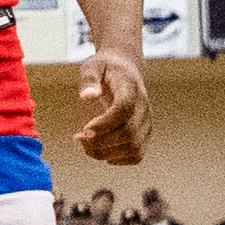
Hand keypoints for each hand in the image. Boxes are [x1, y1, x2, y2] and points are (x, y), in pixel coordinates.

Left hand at [73, 49, 146, 167]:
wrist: (125, 69)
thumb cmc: (105, 68)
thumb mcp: (92, 65)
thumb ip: (89, 79)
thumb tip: (86, 96)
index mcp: (130, 87)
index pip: (124, 109)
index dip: (104, 124)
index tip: (84, 129)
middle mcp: (143, 106)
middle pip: (128, 133)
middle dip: (100, 142)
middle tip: (78, 138)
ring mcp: (146, 122)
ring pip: (133, 148)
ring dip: (106, 153)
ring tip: (85, 145)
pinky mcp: (144, 133)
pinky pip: (136, 155)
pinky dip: (118, 159)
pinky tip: (100, 151)